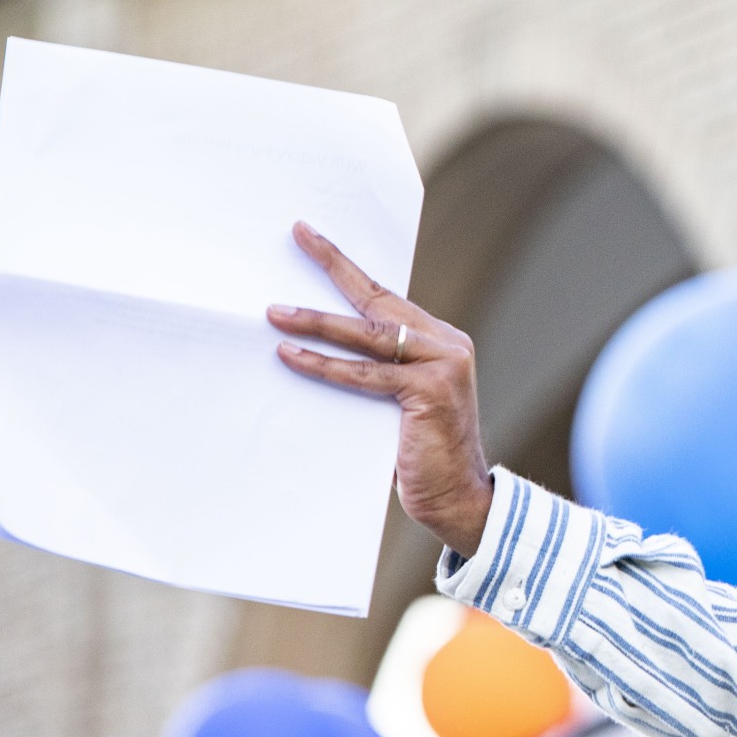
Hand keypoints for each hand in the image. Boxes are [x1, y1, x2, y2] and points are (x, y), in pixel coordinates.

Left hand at [268, 222, 493, 555]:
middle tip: (300, 238)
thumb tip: (318, 347)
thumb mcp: (401, 402)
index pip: (386, 297)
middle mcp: (448, 345)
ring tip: (276, 313)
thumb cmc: (423, 455)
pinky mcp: (431, 391)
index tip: (311, 238)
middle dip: (335, 267)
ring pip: (370, 335)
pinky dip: (325, 365)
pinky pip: (366, 374)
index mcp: (442, 342)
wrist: (459, 498)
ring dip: (318, 322)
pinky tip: (292, 356)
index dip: (346, 268)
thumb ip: (379, 371)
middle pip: (380, 300)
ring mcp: (444, 365)